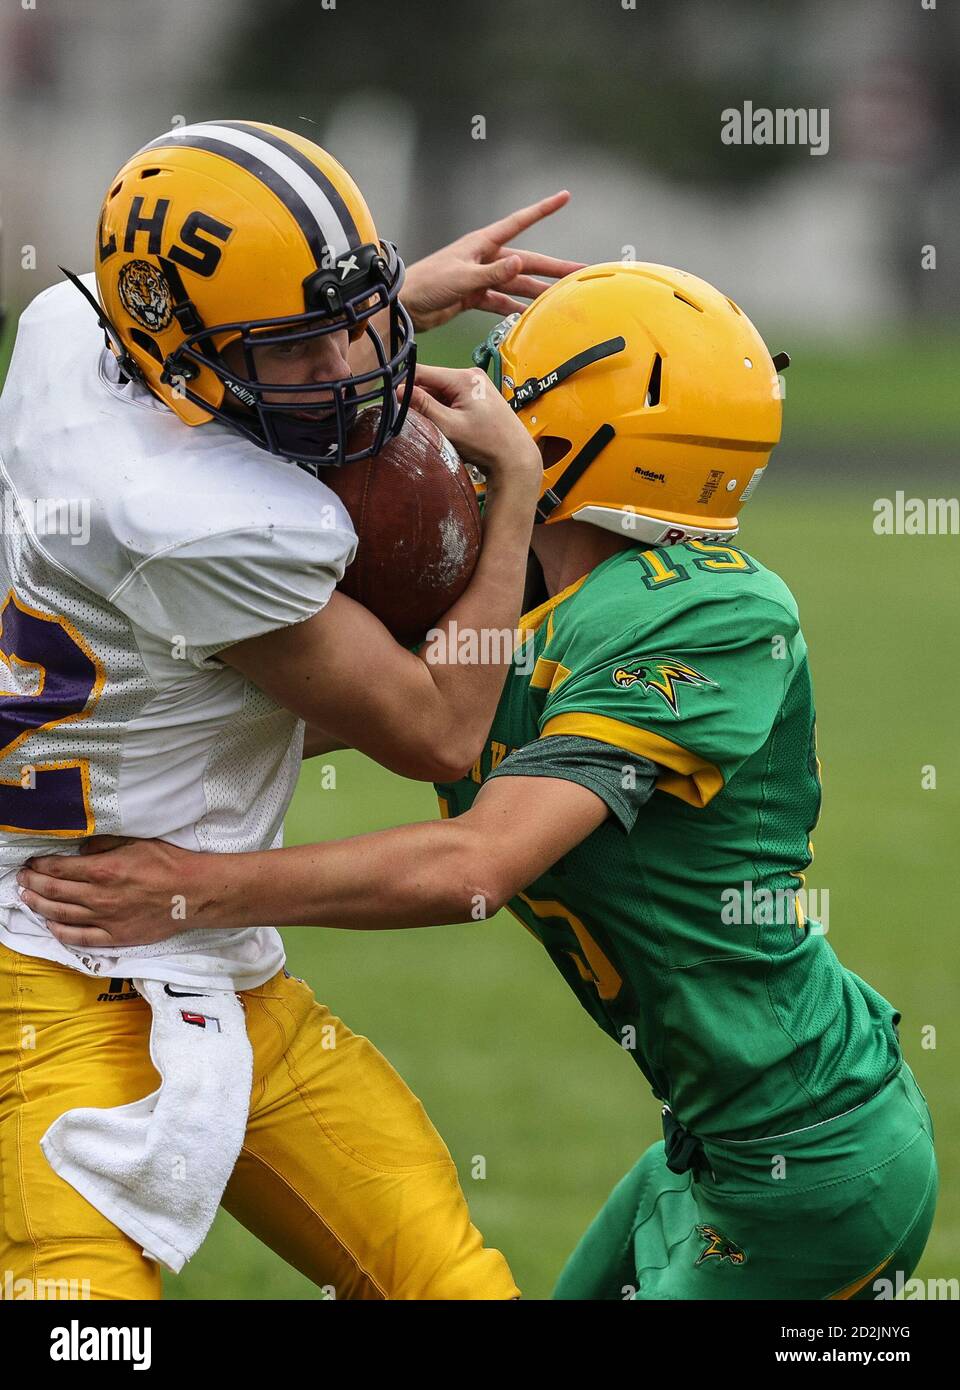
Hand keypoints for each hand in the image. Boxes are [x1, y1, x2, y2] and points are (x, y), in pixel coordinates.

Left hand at [17, 837, 207, 948]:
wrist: (194, 892)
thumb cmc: (169, 863)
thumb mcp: (137, 842)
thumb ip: (104, 844)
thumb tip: (80, 851)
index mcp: (103, 870)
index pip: (59, 868)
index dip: (40, 865)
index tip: (30, 863)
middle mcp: (99, 896)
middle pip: (54, 891)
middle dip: (32, 883)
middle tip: (21, 879)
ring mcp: (106, 919)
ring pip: (61, 914)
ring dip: (39, 905)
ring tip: (27, 899)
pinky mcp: (116, 937)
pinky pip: (80, 937)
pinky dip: (61, 932)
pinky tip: (51, 925)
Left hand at [402, 192, 583, 331]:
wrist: (404, 304)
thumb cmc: (427, 283)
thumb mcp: (462, 277)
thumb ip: (492, 274)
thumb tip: (519, 264)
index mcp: (483, 244)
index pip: (519, 222)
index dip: (543, 210)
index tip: (564, 197)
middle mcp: (485, 258)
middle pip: (526, 261)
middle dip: (553, 267)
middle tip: (579, 272)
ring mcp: (481, 278)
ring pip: (516, 284)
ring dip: (537, 292)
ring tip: (561, 299)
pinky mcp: (474, 297)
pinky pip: (501, 302)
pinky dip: (514, 309)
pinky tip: (531, 316)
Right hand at [411, 362, 540, 480]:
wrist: (515, 457)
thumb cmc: (486, 443)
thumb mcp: (449, 426)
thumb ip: (423, 406)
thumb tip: (398, 390)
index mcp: (463, 378)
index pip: (422, 372)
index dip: (404, 385)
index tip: (391, 400)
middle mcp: (470, 375)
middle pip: (431, 382)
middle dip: (420, 399)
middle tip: (413, 419)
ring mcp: (476, 385)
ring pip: (440, 391)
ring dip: (432, 407)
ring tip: (436, 425)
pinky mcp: (478, 396)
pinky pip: (451, 398)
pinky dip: (444, 410)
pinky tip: (448, 425)